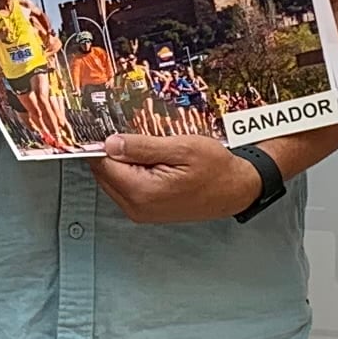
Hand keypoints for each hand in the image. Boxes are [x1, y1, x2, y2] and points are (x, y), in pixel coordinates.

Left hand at [92, 130, 263, 223]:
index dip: (104, 142)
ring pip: (113, 179)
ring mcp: (140, 211)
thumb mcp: (181, 147)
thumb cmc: (216, 170)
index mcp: (142, 191)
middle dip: (113, 152)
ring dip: (123, 161)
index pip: (103, 163)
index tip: (111, 127)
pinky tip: (151, 161)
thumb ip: (142, 146)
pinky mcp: (145, 210)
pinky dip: (131, 171)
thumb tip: (111, 143)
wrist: (235, 189)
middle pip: (104, 173)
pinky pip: (126, 187)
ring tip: (150, 149)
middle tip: (134, 134)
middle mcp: (136, 206)